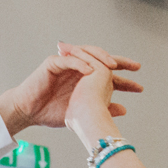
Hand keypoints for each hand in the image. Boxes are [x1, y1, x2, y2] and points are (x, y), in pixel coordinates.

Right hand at [0, 43, 141, 135]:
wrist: (28, 112)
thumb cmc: (50, 112)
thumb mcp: (80, 112)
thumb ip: (101, 108)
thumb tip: (124, 109)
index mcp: (84, 78)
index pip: (107, 74)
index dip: (123, 78)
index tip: (139, 87)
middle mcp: (77, 68)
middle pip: (101, 59)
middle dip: (119, 62)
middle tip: (135, 67)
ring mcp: (65, 63)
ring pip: (87, 54)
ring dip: (100, 59)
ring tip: (113, 67)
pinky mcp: (52, 63)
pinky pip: (69, 60)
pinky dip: (80, 64)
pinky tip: (91, 71)